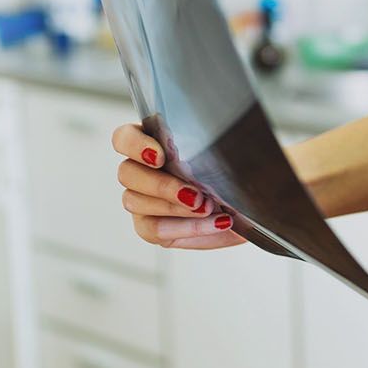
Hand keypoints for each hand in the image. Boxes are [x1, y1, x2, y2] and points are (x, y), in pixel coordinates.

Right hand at [111, 123, 244, 248]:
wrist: (244, 207)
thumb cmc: (229, 176)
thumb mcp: (227, 155)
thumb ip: (212, 147)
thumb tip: (213, 147)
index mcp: (152, 142)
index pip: (124, 138)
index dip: (135, 145)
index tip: (161, 156)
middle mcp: (140, 170)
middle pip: (126, 172)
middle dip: (162, 185)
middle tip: (194, 194)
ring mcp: (139, 200)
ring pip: (134, 201)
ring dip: (172, 207)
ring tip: (206, 208)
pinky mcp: (148, 227)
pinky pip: (154, 229)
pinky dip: (186, 227)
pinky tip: (212, 223)